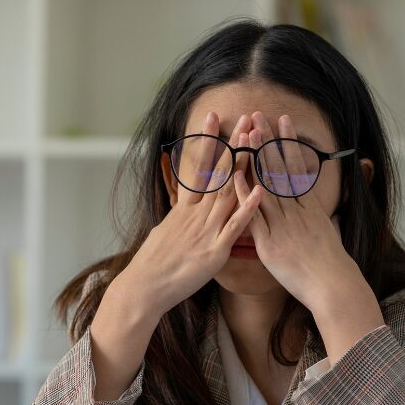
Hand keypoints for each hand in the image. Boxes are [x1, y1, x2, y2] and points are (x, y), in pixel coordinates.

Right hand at [115, 111, 263, 315]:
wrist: (144, 287)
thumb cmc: (154, 264)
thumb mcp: (165, 231)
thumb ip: (180, 217)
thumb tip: (182, 208)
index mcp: (184, 209)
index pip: (198, 167)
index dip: (206, 140)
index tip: (213, 117)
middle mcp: (196, 214)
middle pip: (218, 172)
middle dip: (233, 144)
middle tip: (245, 118)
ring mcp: (206, 230)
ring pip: (228, 192)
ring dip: (244, 165)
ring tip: (256, 141)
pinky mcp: (215, 251)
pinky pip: (234, 226)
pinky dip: (247, 208)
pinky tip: (260, 190)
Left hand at [236, 112, 382, 342]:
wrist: (332, 286)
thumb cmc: (332, 265)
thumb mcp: (329, 234)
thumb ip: (321, 219)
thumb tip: (322, 211)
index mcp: (310, 207)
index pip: (296, 167)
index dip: (287, 143)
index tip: (282, 121)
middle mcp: (296, 211)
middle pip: (279, 169)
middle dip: (268, 141)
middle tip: (258, 115)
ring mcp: (282, 225)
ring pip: (265, 185)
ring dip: (255, 158)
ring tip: (246, 134)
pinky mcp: (269, 243)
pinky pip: (253, 215)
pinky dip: (244, 195)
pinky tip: (234, 176)